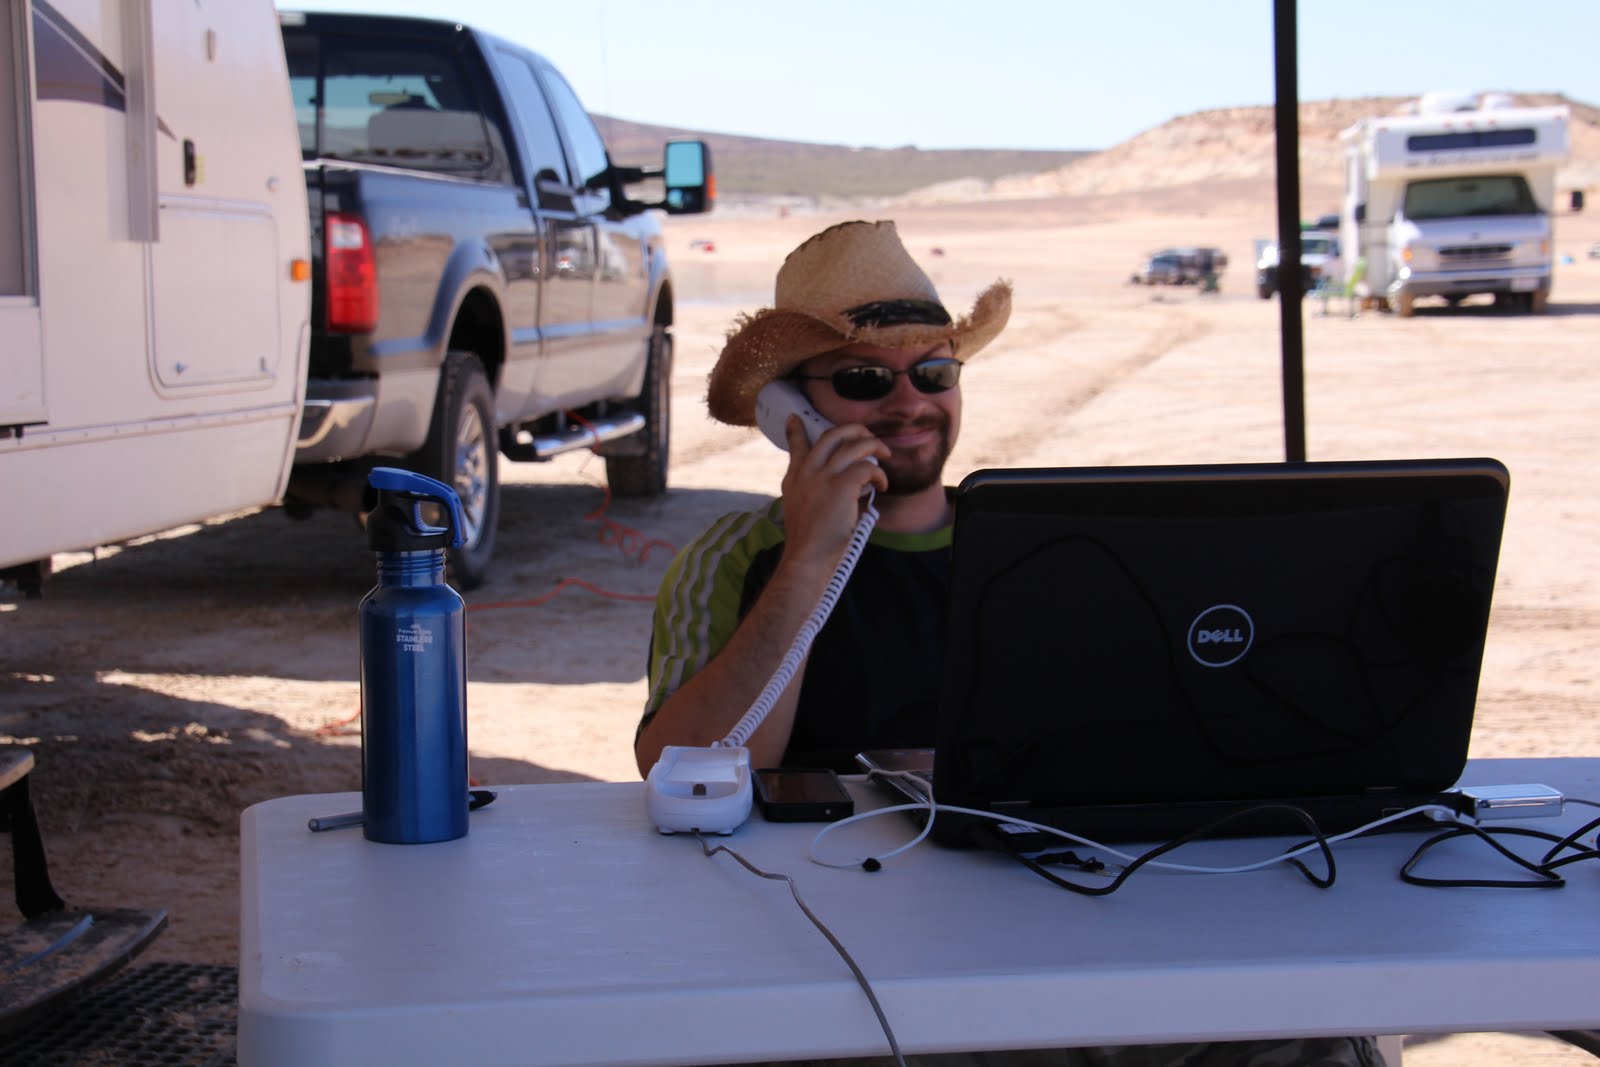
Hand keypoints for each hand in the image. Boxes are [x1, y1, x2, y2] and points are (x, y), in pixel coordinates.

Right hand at [779, 416, 886, 570]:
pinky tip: (882, 486)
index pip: (796, 446)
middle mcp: (806, 472)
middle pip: (832, 434)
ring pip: (854, 444)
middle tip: (868, 437)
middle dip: (856, 430)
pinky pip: (868, 467)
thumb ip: (816, 492)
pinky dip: (879, 475)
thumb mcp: (801, 511)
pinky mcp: (841, 485)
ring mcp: (823, 476)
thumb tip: (853, 484)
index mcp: (794, 479)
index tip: (795, 418)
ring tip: (885, 455)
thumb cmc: (810, 544)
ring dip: (875, 446)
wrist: (807, 559)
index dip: (796, 430)